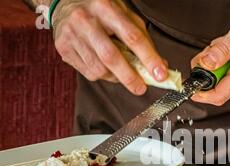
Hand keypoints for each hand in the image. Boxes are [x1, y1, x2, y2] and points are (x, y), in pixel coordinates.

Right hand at [52, 0, 167, 94]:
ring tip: (122, 74)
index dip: (148, 58)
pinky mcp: (63, 48)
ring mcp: (72, 34)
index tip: (160, 74)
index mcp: (106, 8)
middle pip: (111, 56)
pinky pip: (88, 72)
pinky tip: (105, 67)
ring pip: (99, 68)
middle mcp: (86, 20)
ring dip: (116, 78)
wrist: (65, 1)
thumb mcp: (124, 15)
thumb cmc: (100, 10)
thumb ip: (142, 39)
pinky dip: (103, 75)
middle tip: (141, 88)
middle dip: (129, 77)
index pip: (132, 36)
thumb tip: (160, 65)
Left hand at [191, 9, 229, 105]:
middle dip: (208, 68)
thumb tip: (205, 63)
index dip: (199, 94)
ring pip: (220, 79)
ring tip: (228, 48)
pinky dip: (224, 64)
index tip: (188, 86)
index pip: (217, 96)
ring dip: (216, 64)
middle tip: (214, 50)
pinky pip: (227, 76)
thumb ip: (222, 49)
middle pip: (215, 86)